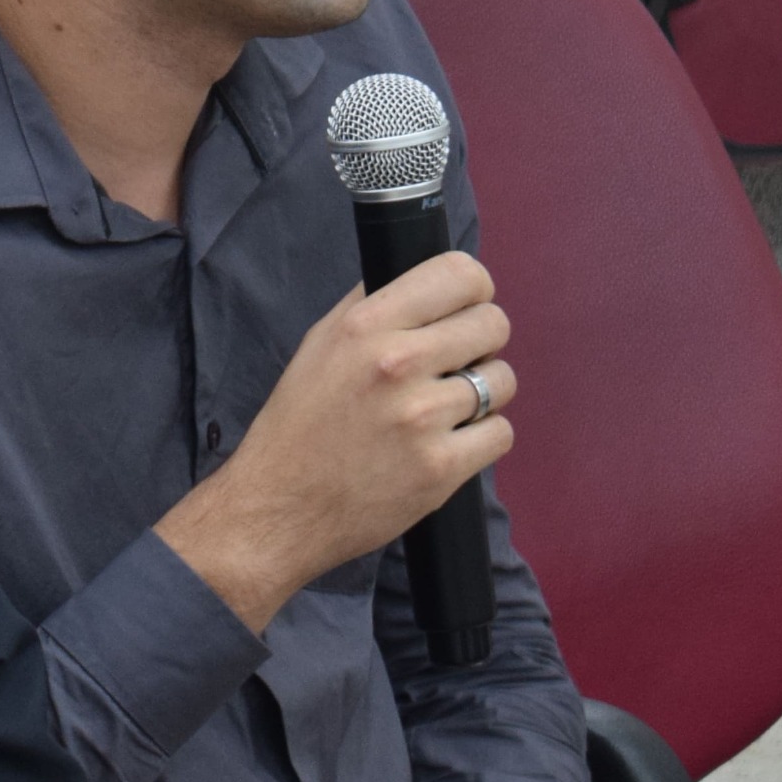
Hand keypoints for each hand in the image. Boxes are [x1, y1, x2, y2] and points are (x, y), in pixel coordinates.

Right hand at [153, 251, 516, 635]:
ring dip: (484, 393)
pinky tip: (450, 442)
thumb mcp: (321, 342)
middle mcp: (395, 363)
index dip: (475, 289)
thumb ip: (373, 304)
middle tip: (458, 363)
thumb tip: (426, 278)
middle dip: (482, 342)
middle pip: (492, 324)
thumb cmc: (301, 423)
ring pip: (502, 380)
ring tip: (448, 408)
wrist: (279, 506)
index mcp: (365, 324)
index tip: (468, 306)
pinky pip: (500, 433)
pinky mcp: (440, 468)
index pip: (460, 274)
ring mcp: (420, 417)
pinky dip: (482, 438)